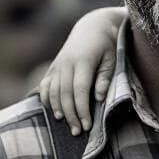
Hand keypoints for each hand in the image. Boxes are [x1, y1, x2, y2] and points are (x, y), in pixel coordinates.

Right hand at [38, 7, 122, 134]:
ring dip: (58, 109)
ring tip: (65, 124)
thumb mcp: (112, 59)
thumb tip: (99, 98)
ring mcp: (57, 65)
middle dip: (71, 114)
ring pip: (52, 91)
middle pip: (64, 94)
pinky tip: (53, 110)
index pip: (79, 90)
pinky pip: (45, 85)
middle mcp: (66, 64)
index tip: (87, 125)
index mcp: (83, 61)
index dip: (82, 109)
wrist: (93, 26)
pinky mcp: (53, 67)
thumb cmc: (108, 45)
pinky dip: (47, 99)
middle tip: (77, 132)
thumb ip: (104, 77)